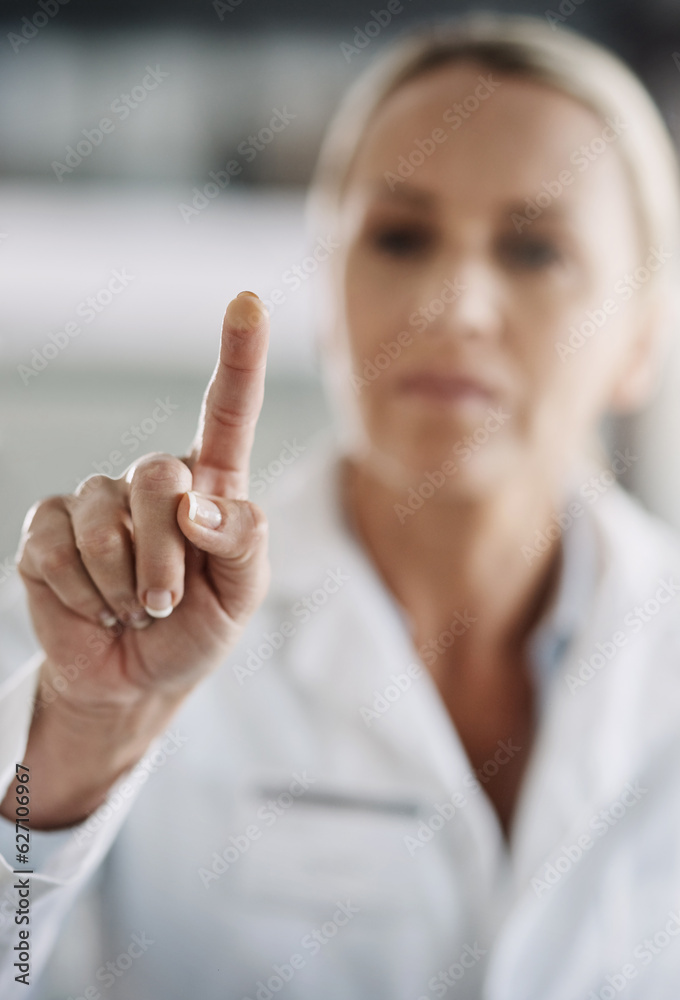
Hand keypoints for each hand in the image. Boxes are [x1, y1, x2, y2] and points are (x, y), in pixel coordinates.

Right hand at [18, 291, 270, 711]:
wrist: (133, 678)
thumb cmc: (196, 630)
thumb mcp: (241, 598)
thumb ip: (243, 546)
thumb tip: (198, 506)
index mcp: (212, 486)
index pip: (227, 411)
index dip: (238, 356)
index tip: (248, 301)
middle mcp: (154, 481)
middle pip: (159, 477)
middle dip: (166, 557)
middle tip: (166, 602)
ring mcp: (96, 500)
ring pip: (105, 519)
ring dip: (124, 584)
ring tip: (133, 608)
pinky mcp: (48, 528)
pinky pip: (56, 549)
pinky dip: (80, 594)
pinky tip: (92, 604)